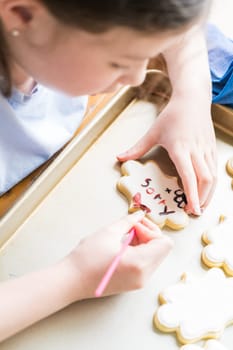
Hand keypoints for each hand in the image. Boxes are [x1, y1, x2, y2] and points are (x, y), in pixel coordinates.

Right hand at [67, 211, 171, 298]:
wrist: (71, 281)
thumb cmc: (87, 257)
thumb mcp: (109, 232)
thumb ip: (129, 222)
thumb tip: (139, 214)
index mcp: (140, 263)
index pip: (164, 243)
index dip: (151, 230)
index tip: (134, 226)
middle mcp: (144, 276)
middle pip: (162, 250)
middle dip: (149, 234)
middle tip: (130, 228)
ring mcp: (139, 282)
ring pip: (155, 256)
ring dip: (145, 243)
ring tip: (125, 236)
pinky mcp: (133, 284)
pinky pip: (146, 264)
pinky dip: (140, 252)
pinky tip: (123, 246)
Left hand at [117, 95, 216, 215]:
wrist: (192, 100)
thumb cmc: (171, 116)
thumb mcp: (152, 132)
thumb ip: (137, 148)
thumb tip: (119, 158)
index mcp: (180, 148)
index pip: (189, 175)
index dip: (192, 194)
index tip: (191, 208)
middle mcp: (196, 150)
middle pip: (204, 179)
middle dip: (201, 198)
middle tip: (194, 212)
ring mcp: (206, 149)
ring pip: (213, 176)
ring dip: (208, 194)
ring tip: (201, 206)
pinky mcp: (212, 148)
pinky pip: (215, 169)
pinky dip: (212, 183)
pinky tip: (206, 191)